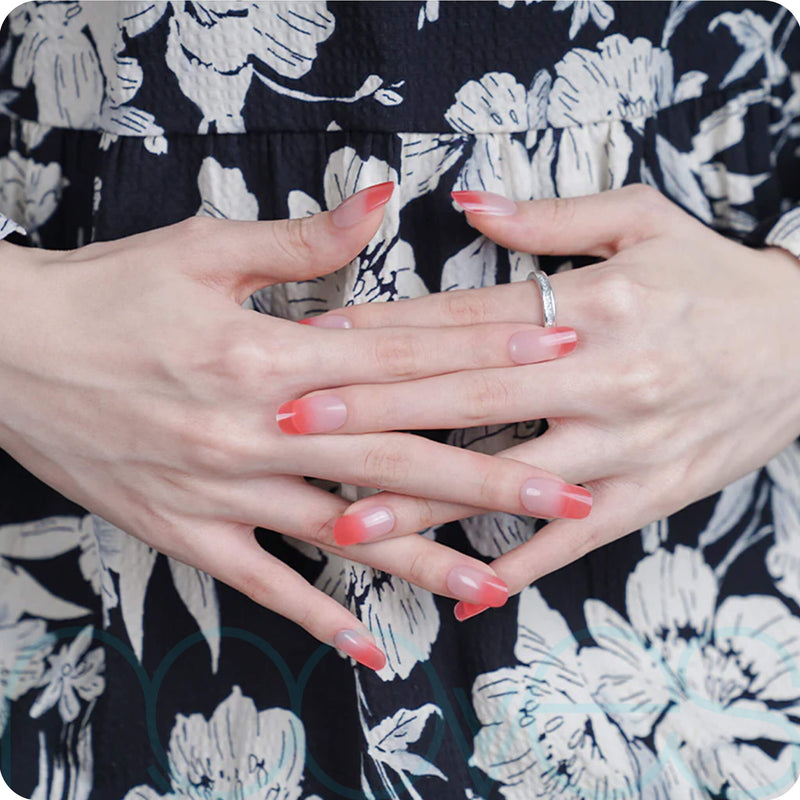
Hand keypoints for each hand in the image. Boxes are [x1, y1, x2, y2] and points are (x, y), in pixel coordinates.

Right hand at [0, 183, 585, 666]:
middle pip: (397, 454)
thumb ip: (305, 239)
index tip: (554, 360)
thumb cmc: (110, 294)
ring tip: (496, 584)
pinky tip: (374, 647)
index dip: (483, 357)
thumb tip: (384, 199)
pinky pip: (265, 584)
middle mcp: (259, 428)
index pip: (402, 358)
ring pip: (343, 531)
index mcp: (270, 352)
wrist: (7, 351)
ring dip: (424, 559)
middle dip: (491, 474)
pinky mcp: (189, 531)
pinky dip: (319, 617)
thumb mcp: (203, 251)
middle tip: (570, 490)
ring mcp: (225, 490)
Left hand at [296, 184, 799, 615]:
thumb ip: (548, 219)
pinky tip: (461, 590)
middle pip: (464, 398)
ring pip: (504, 481)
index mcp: (589, 305)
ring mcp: (624, 444)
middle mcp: (600, 377)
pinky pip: (573, 539)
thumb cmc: (716, 277)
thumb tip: (464, 203)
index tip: (313, 343)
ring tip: (346, 523)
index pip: (463, 321)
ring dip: (421, 504)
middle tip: (291, 427)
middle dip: (372, 415)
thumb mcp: (643, 222)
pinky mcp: (650, 495)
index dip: (382, 331)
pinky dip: (517, 565)